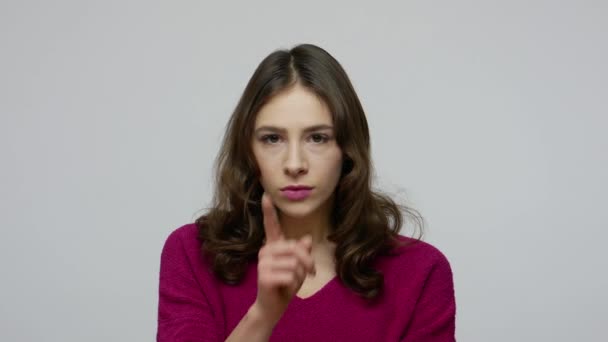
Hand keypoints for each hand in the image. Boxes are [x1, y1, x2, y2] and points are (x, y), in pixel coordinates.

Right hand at [252, 193, 315, 323]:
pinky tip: (285, 288)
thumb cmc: (285, 286)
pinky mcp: (264, 275)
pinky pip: (290, 274)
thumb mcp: (298, 268)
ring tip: (292, 283)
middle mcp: (265, 251)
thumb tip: (307, 239)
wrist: (272, 307)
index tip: (266, 195)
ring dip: (300, 276)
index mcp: (273, 246)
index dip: (269, 211)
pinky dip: (294, 284)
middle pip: (296, 249)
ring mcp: (263, 263)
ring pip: (295, 263)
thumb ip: (301, 253)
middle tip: (311, 273)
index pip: (271, 225)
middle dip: (308, 262)